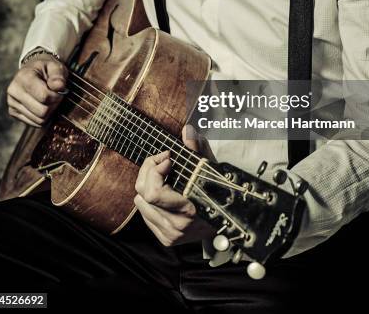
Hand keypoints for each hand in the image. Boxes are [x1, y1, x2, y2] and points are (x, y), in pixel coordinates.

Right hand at [7, 52, 67, 127]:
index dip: (56, 95)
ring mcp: (11, 103)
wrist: (33, 71)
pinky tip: (43, 105)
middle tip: (56, 96)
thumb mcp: (55, 66)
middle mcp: (13, 91)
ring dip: (50, 112)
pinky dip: (43, 117)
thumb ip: (58, 75)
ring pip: (39, 120)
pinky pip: (35, 123)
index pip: (44, 96)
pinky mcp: (13, 112)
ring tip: (49, 100)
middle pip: (42, 111)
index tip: (59, 90)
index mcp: (23, 77)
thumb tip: (59, 87)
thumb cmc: (46, 69)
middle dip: (54, 105)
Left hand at [134, 126, 215, 246]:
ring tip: (162, 176)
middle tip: (161, 161)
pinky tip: (162, 192)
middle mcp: (176, 225)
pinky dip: (148, 199)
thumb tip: (187, 130)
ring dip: (148, 185)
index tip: (167, 158)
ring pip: (140, 202)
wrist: (228, 224)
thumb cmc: (219, 193)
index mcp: (188, 209)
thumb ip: (196, 150)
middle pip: (143, 194)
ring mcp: (170, 234)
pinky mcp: (166, 238)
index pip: (153, 193)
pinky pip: (144, 213)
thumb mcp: (209, 169)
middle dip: (148, 171)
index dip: (154, 170)